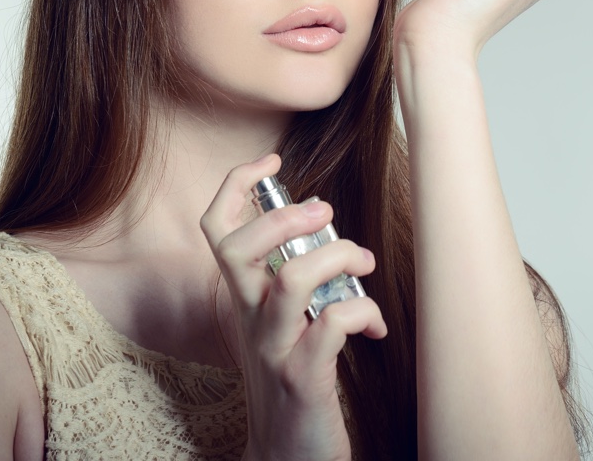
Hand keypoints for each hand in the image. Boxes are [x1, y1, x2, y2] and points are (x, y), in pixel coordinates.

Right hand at [200, 154, 385, 460]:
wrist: (287, 457)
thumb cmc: (293, 375)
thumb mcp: (283, 321)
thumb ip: (292, 280)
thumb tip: (330, 235)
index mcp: (245, 297)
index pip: (217, 230)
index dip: (235, 186)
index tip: (271, 162)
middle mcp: (250, 319)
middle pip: (239, 248)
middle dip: (284, 216)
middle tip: (325, 211)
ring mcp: (273, 349)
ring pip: (290, 281)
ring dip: (337, 257)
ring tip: (363, 261)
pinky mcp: (302, 380)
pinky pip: (329, 325)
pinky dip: (360, 311)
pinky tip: (375, 323)